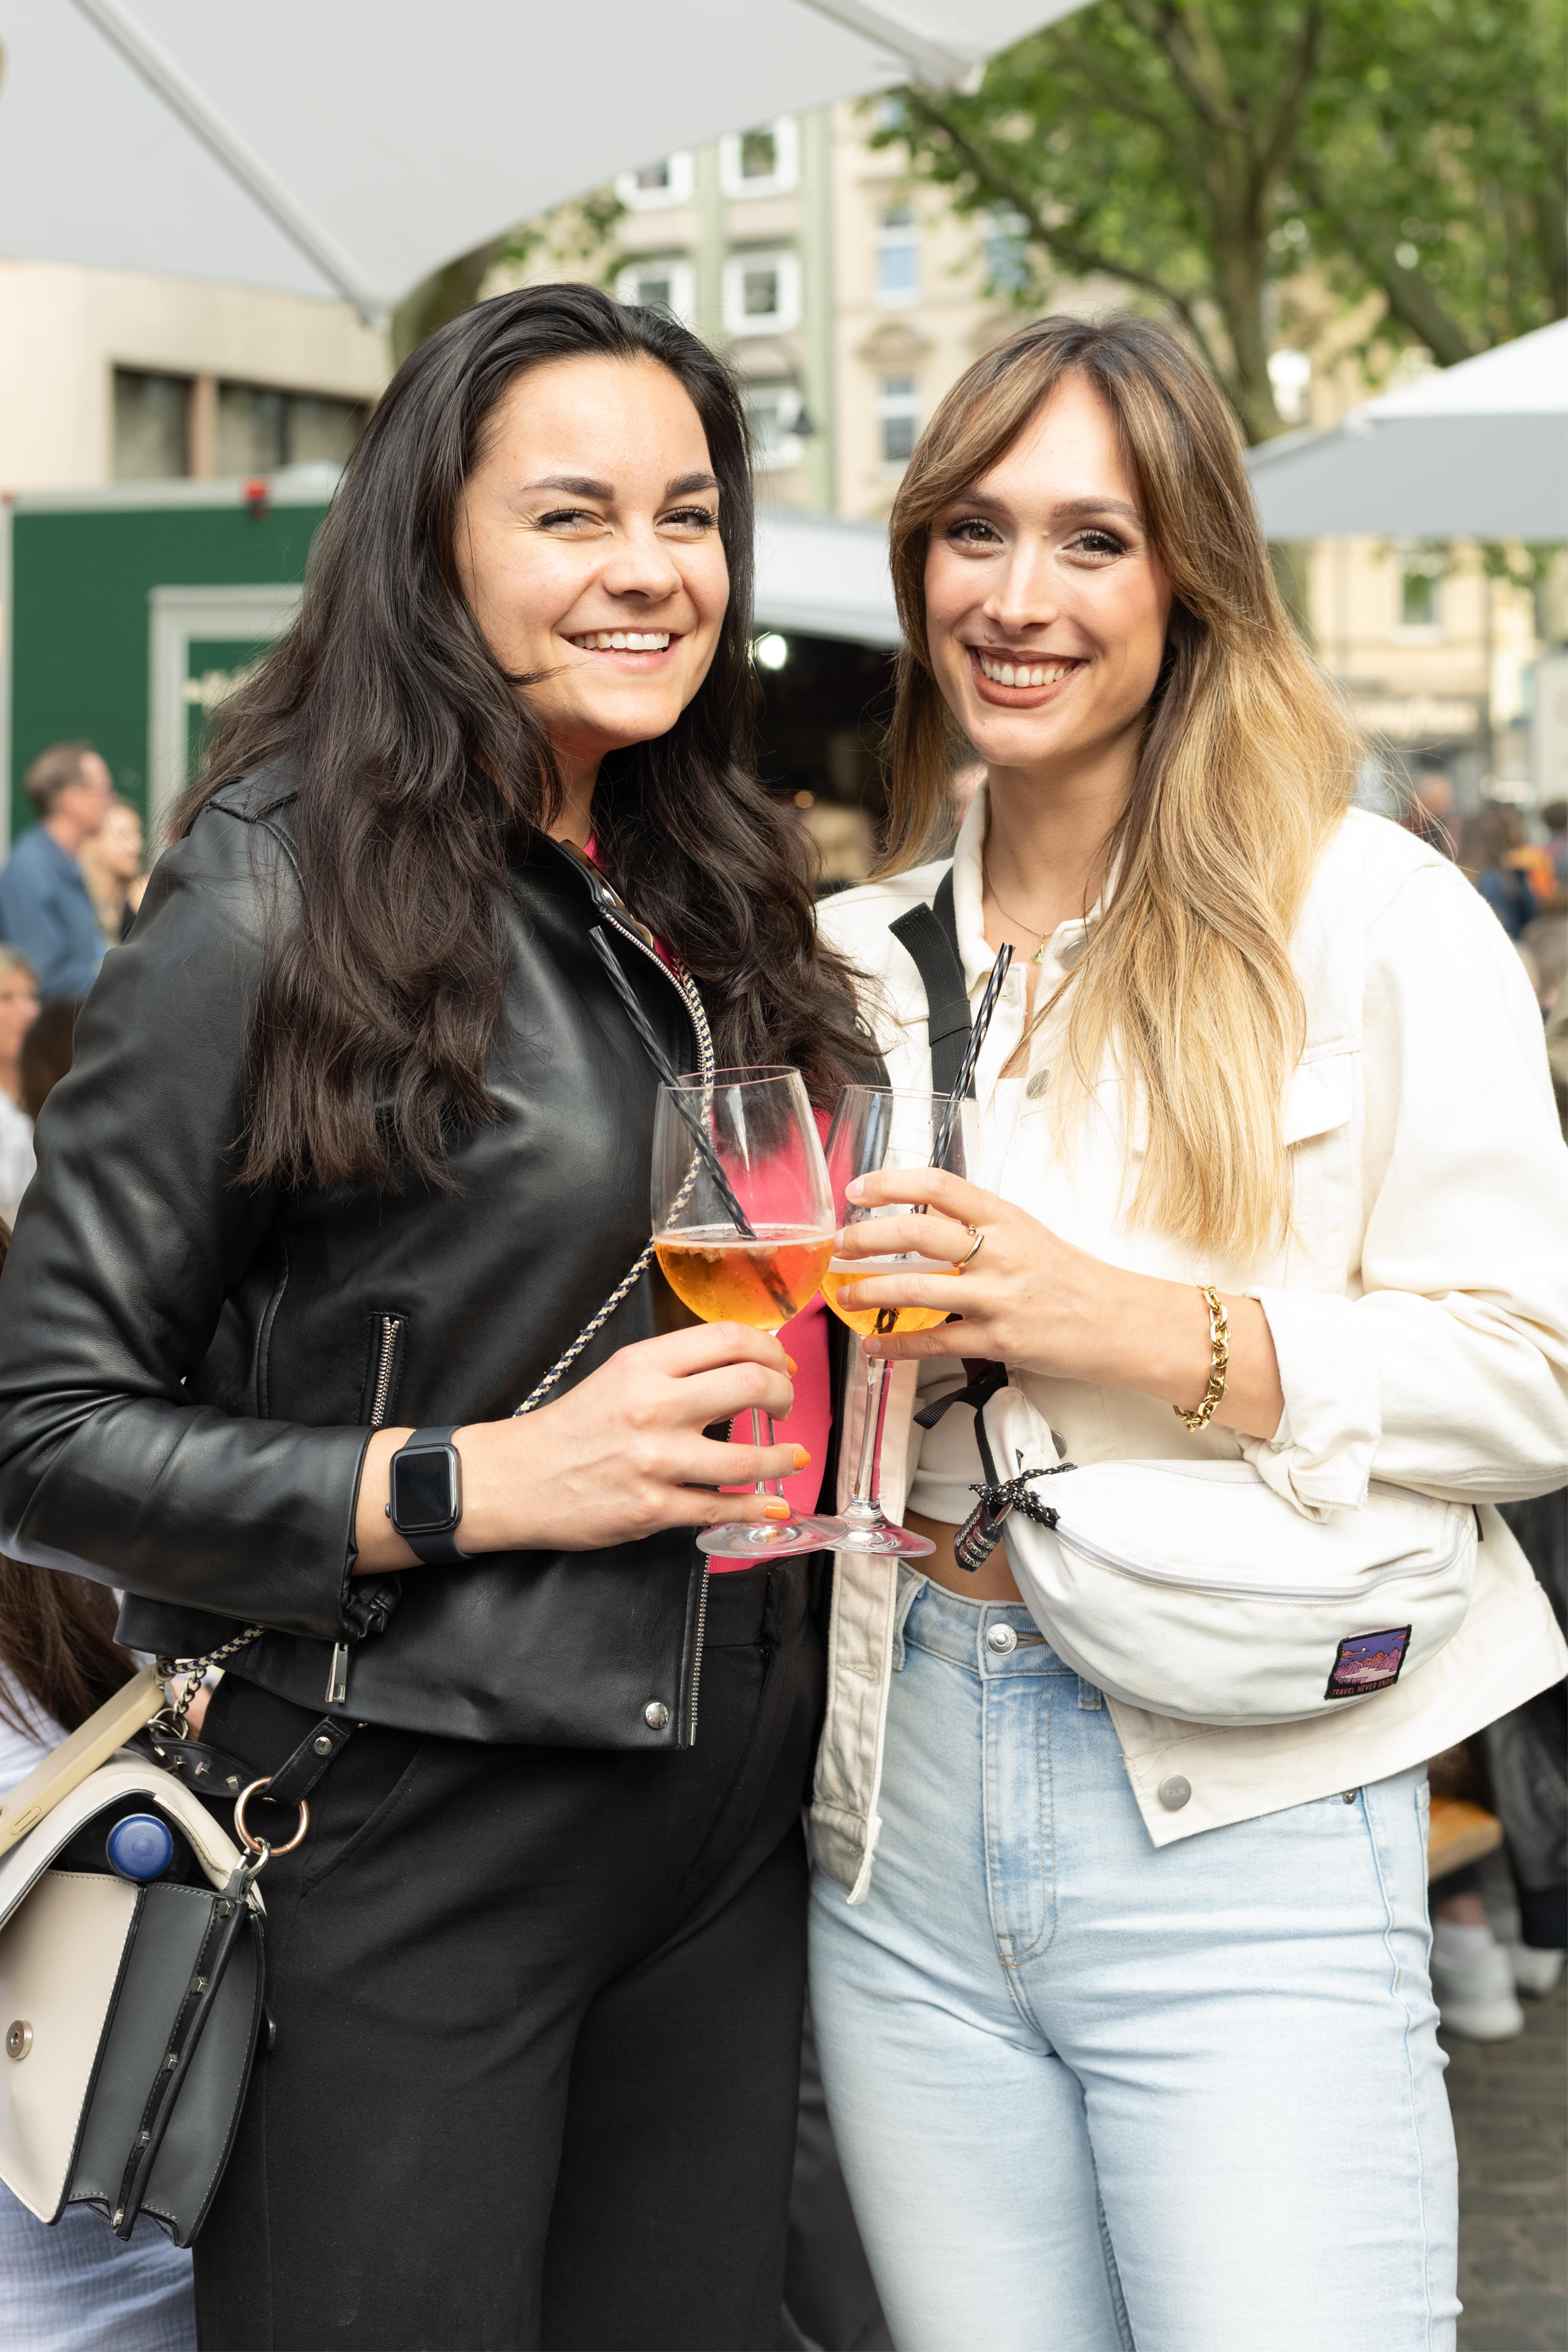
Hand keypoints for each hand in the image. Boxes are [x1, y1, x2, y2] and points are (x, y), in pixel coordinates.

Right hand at [354, 1324, 804, 1568]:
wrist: (517, 1477)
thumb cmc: (573, 1426)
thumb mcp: (620, 1377)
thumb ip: (677, 1369)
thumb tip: (744, 1367)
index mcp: (644, 1364)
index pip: (730, 1339)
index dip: (770, 1350)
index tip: (780, 1365)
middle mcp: (653, 1406)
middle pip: (751, 1386)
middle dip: (784, 1395)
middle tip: (785, 1406)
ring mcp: (654, 1460)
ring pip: (747, 1456)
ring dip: (782, 1458)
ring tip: (792, 1457)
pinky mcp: (651, 1507)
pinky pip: (721, 1508)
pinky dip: (756, 1507)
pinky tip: (773, 1504)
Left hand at [834, 1167, 1138, 1382]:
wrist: (1118, 1321)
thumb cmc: (1070, 1278)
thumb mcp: (1026, 1234)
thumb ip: (978, 1225)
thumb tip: (923, 1217)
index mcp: (1005, 1217)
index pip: (939, 1185)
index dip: (892, 1183)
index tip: (859, 1190)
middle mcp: (999, 1251)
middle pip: (919, 1232)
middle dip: (868, 1237)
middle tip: (840, 1244)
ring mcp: (999, 1296)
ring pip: (918, 1288)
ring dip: (871, 1291)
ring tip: (844, 1295)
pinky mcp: (1000, 1339)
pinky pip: (936, 1342)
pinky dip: (898, 1345)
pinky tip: (875, 1345)